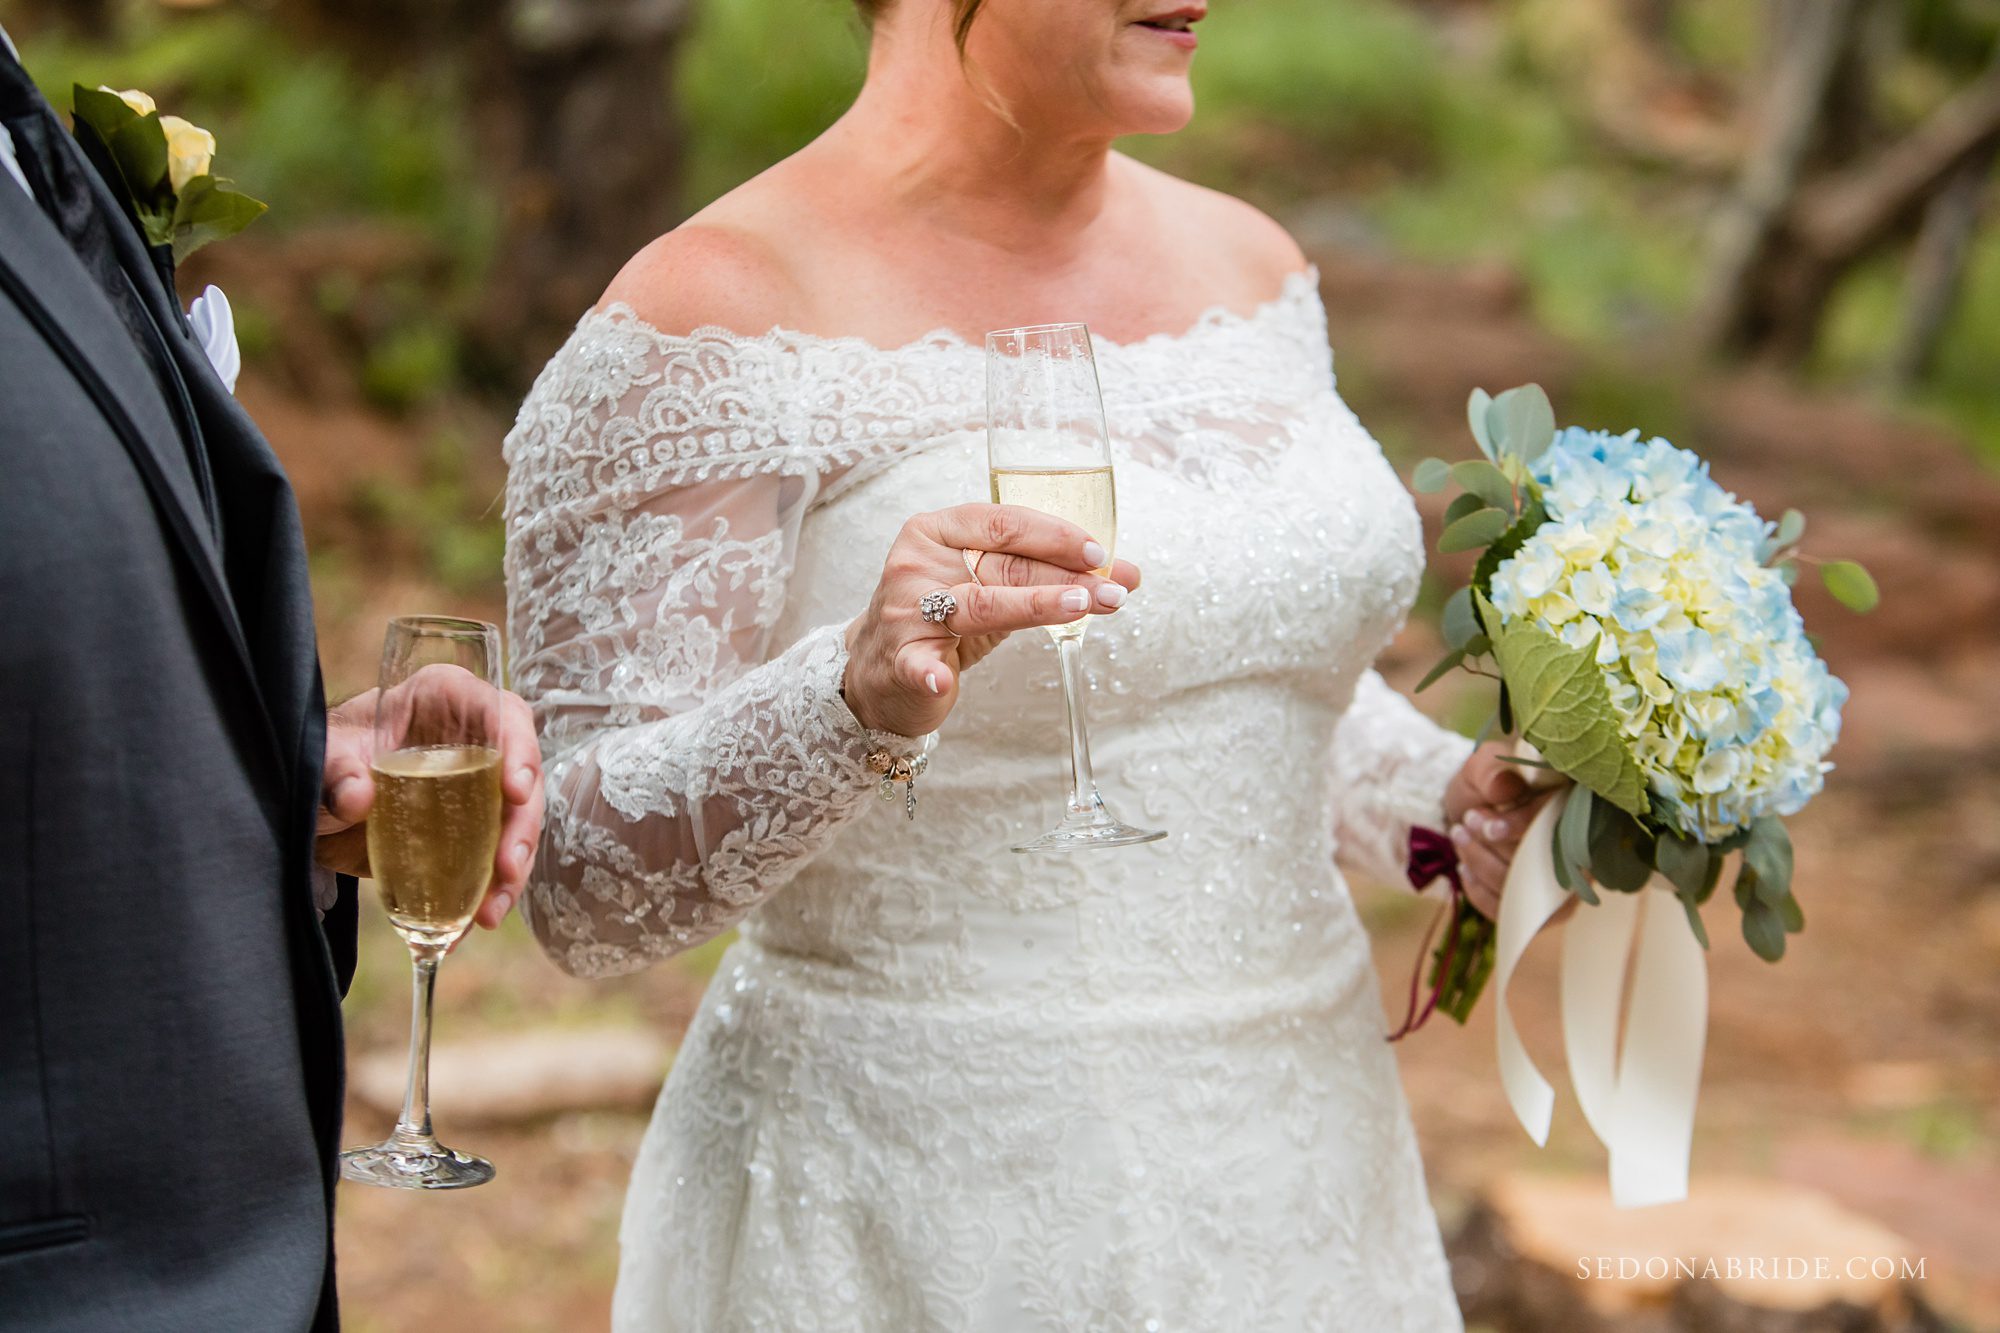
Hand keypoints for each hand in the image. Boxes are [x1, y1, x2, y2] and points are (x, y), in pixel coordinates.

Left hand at [316, 677, 544, 930]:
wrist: (313, 800)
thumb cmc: (324, 755)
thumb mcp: (323, 756)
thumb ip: (335, 771)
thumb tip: (358, 798)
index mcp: (448, 700)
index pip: (502, 714)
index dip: (519, 750)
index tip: (515, 791)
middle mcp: (475, 742)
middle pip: (521, 780)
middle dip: (519, 829)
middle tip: (506, 868)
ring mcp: (478, 789)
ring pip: (513, 827)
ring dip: (509, 873)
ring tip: (489, 913)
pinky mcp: (471, 832)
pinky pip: (491, 860)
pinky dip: (485, 893)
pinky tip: (472, 921)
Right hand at [843, 504, 1140, 736]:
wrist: (879, 670)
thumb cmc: (943, 620)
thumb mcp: (993, 588)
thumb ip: (1047, 576)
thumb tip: (1124, 575)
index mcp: (936, 531)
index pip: (1003, 523)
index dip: (1055, 535)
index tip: (1100, 553)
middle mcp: (917, 563)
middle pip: (1001, 564)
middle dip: (1065, 576)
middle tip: (1113, 590)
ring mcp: (904, 611)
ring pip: (978, 604)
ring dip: (1034, 605)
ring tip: (1080, 606)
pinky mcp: (898, 659)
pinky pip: (917, 664)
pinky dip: (930, 672)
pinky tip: (943, 679)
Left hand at [1443, 743, 1571, 924]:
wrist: (1477, 807)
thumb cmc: (1489, 782)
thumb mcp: (1484, 764)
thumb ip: (1492, 770)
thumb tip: (1505, 787)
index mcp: (1576, 805)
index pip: (1560, 822)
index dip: (1522, 826)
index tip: (1486, 826)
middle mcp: (1579, 847)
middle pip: (1542, 861)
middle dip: (1494, 848)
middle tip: (1463, 826)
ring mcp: (1564, 881)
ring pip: (1524, 890)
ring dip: (1482, 865)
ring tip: (1459, 837)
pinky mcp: (1541, 906)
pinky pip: (1512, 911)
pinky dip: (1480, 893)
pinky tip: (1464, 869)